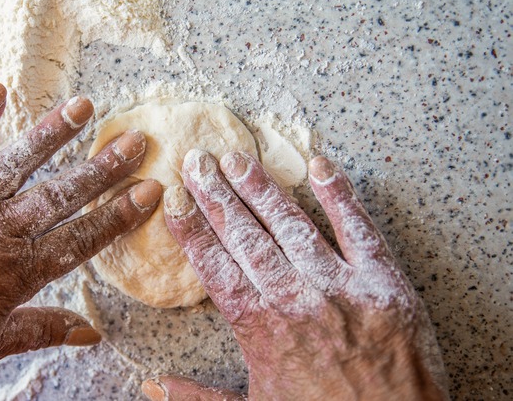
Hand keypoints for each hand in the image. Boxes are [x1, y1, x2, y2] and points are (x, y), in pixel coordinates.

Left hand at [0, 83, 161, 398]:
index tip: (150, 189)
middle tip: (136, 140)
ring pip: (17, 164)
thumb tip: (90, 333)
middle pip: (61, 194)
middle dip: (103, 168)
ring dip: (52, 134)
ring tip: (84, 107)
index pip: (83, 238)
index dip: (120, 213)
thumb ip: (41, 330)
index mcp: (18, 272)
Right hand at [142, 150, 446, 399]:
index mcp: (260, 329)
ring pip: (292, 225)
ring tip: (238, 158)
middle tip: (198, 160)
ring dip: (262, 188)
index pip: (214, 267)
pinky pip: (359, 230)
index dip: (192, 231)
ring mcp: (341, 287)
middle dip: (217, 195)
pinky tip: (319, 166)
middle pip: (246, 237)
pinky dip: (340, 196)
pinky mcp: (384, 283)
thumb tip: (151, 386)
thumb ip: (197, 397)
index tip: (174, 201)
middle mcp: (294, 300)